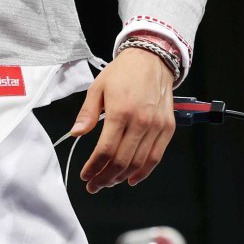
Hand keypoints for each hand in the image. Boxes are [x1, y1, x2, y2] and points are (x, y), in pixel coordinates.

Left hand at [70, 48, 175, 193]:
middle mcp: (140, 121)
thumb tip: (76, 134)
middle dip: (105, 178)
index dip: (93, 167)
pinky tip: (132, 178)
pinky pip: (156, 157)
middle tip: (94, 184)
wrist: (152, 59)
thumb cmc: (122, 73)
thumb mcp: (98, 88)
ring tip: (109, 181)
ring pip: (138, 163)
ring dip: (122, 177)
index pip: (105, 150)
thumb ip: (87, 113)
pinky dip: (144, 172)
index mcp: (120, 111)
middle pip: (121, 161)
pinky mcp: (168, 128)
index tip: (86, 175)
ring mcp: (156, 126)